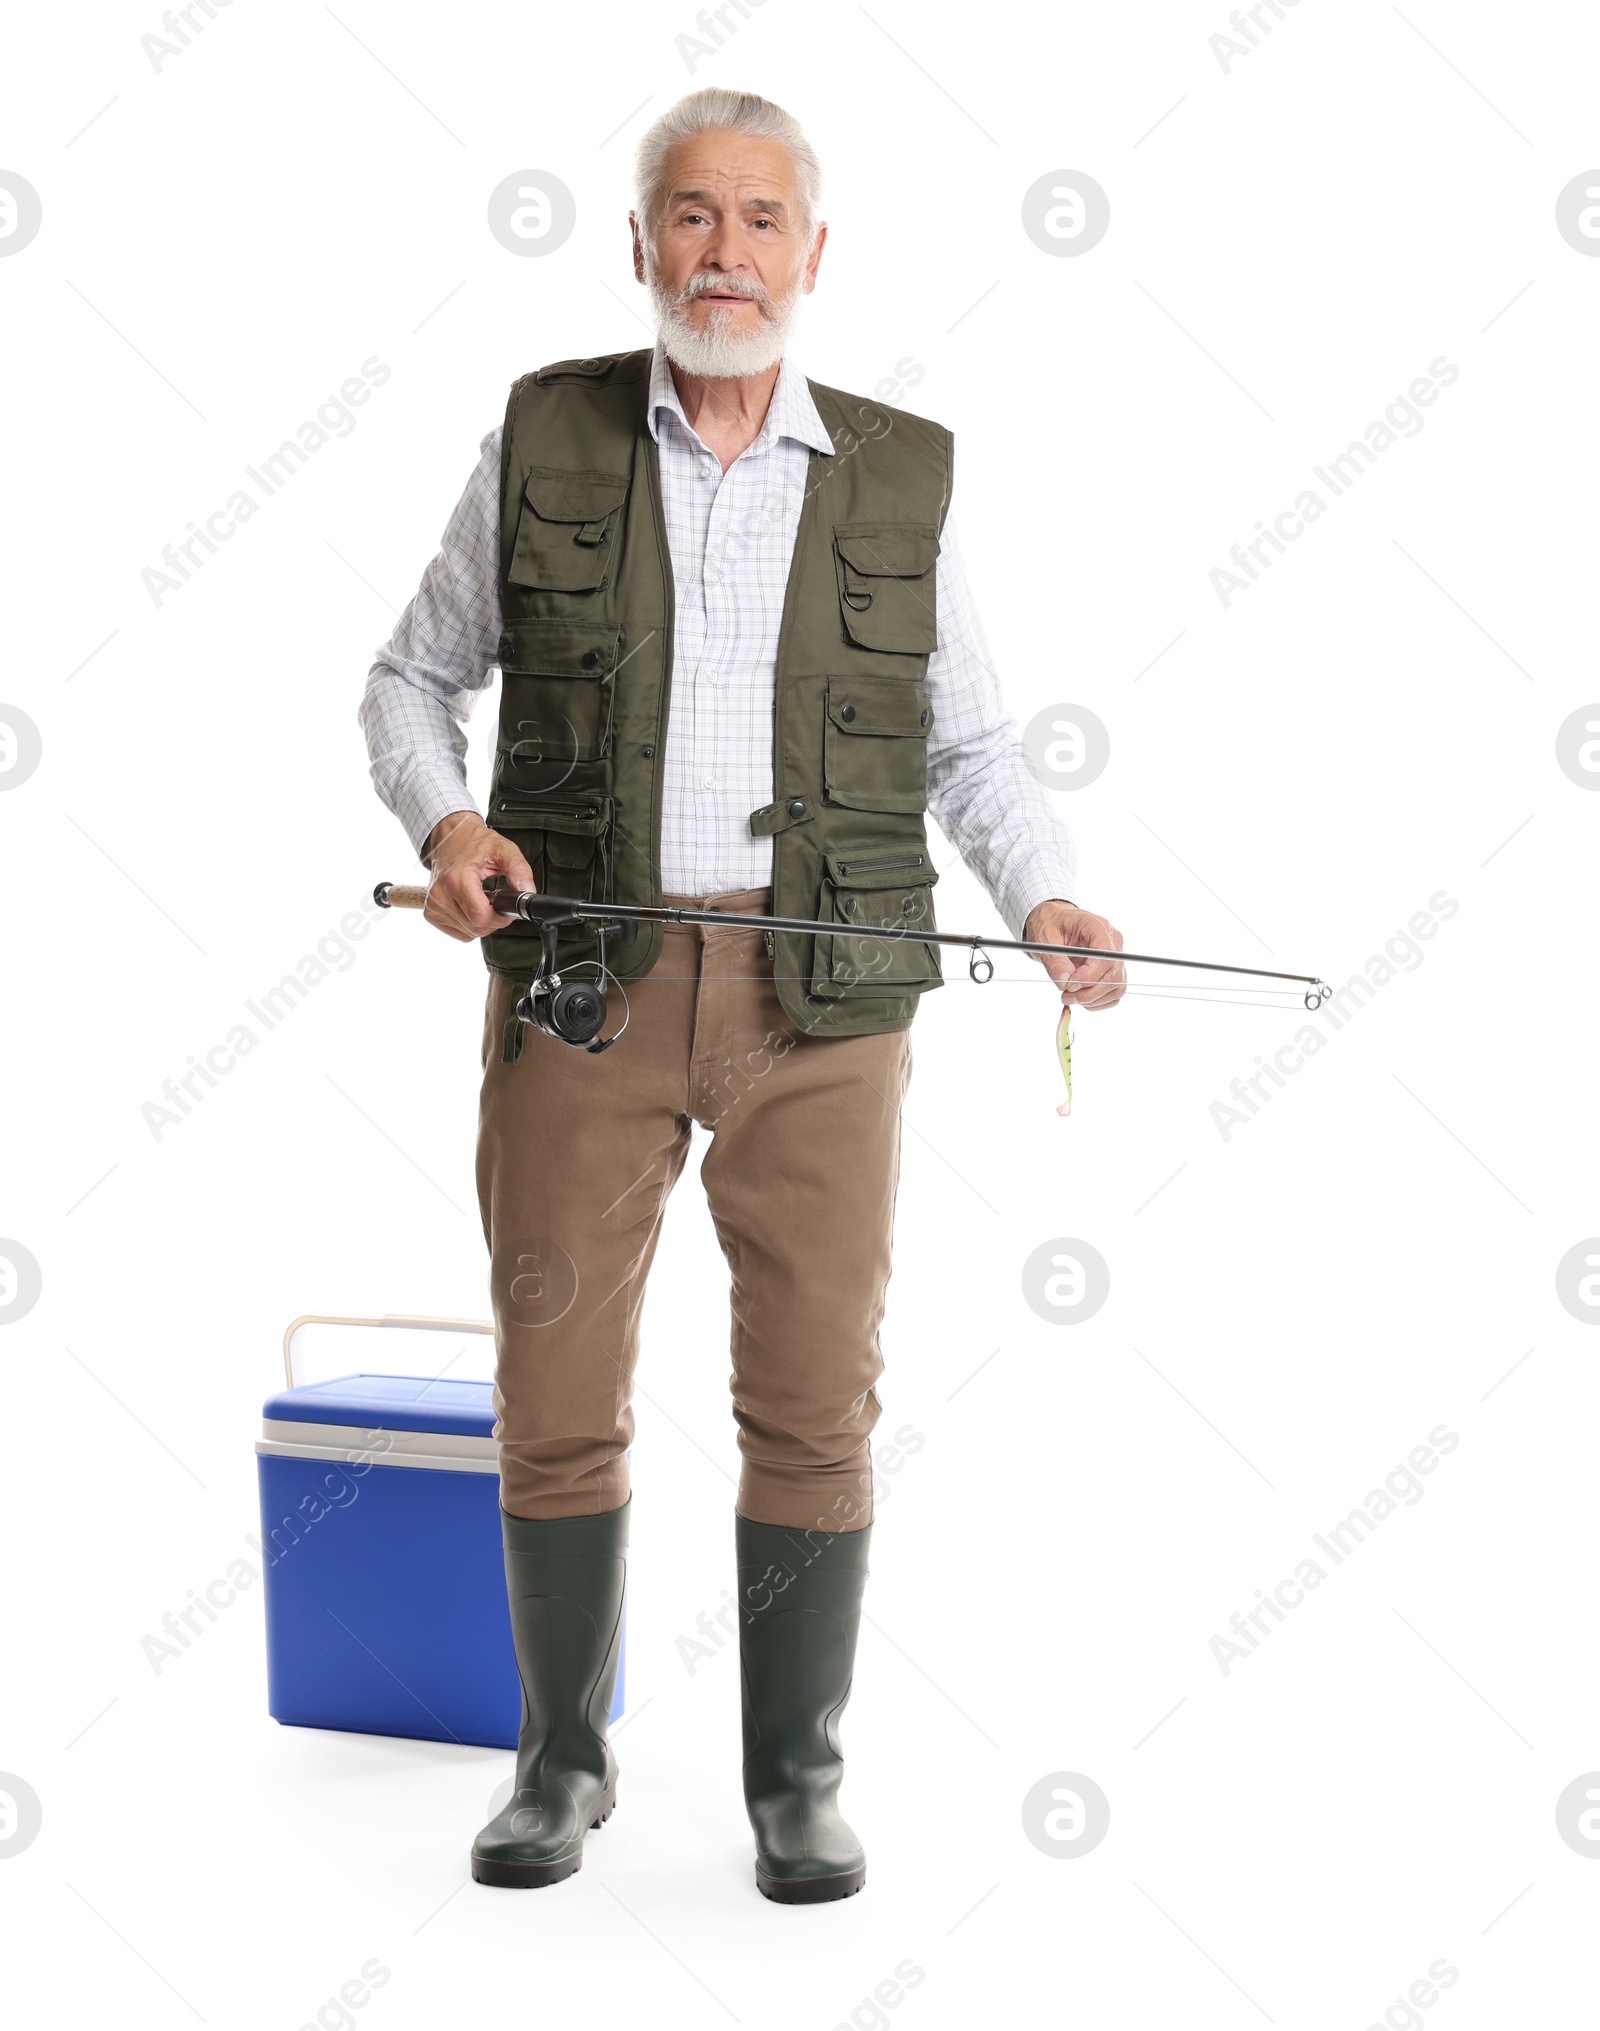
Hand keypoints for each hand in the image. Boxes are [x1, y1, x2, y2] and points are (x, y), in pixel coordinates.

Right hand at [421, 811, 535, 941]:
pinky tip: (470, 905)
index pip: (481, 917)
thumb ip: (519, 869)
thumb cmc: (473, 843)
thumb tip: (527, 892)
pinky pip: (459, 932)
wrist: (449, 838)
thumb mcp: (503, 849)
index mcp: (457, 879)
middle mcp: (441, 894)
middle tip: (495, 898)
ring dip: (482, 920)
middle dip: (493, 918)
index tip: (506, 905)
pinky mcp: (431, 912)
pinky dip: (470, 924)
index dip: (500, 917)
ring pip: (469, 932)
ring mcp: (433, 905)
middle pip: (476, 927)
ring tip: (482, 898)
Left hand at [1023, 900, 1125, 1011]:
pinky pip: (1114, 991)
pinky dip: (1098, 1001)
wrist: (1054, 922)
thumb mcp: (1045, 939)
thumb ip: (1055, 961)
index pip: (1105, 957)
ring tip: (1070, 997)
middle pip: (1113, 975)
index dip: (1089, 976)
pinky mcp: (1112, 969)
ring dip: (1093, 999)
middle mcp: (1112, 941)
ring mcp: (1115, 956)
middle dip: (1089, 992)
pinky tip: (1081, 998)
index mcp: (1097, 927)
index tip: (1069, 986)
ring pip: (1117, 986)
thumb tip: (1064, 982)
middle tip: (1066, 997)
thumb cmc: (1051, 924)